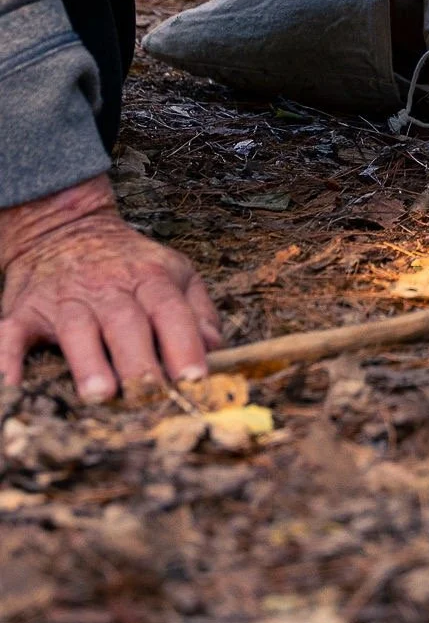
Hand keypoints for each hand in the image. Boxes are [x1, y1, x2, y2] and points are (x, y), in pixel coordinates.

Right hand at [0, 176, 221, 402]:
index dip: (184, 343)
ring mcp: (64, 298)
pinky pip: (11, 334)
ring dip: (88, 361)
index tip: (195, 378)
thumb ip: (197, 311)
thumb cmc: (128, 264)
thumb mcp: (173, 272)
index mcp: (150, 278)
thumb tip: (215, 350)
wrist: (64, 227)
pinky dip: (7, 359)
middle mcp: (108, 288)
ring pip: (77, 329)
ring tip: (100, 394)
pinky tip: (11, 384)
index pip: (170, 310)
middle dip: (139, 361)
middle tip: (150, 396)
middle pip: (126, 323)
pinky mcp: (24, 310)